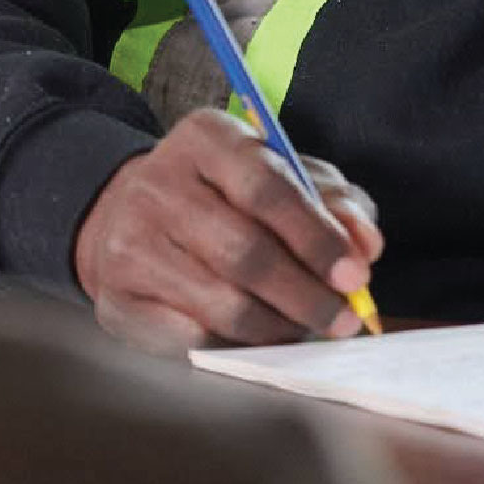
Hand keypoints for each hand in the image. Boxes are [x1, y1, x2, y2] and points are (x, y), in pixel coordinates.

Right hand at [73, 108, 382, 352]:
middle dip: (305, 294)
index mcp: (206, 137)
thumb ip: (332, 202)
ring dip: (278, 327)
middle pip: (244, 252)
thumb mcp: (282, 173)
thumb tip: (366, 245)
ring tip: (307, 329)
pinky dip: (238, 346)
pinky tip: (261, 338)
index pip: (267, 186)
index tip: (357, 274)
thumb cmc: (224, 194)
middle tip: (343, 319)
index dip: (317, 236)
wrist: (126, 214)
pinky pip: (191, 338)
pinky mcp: (116, 297)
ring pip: (222, 304)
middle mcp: (159, 182)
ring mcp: (130, 241)